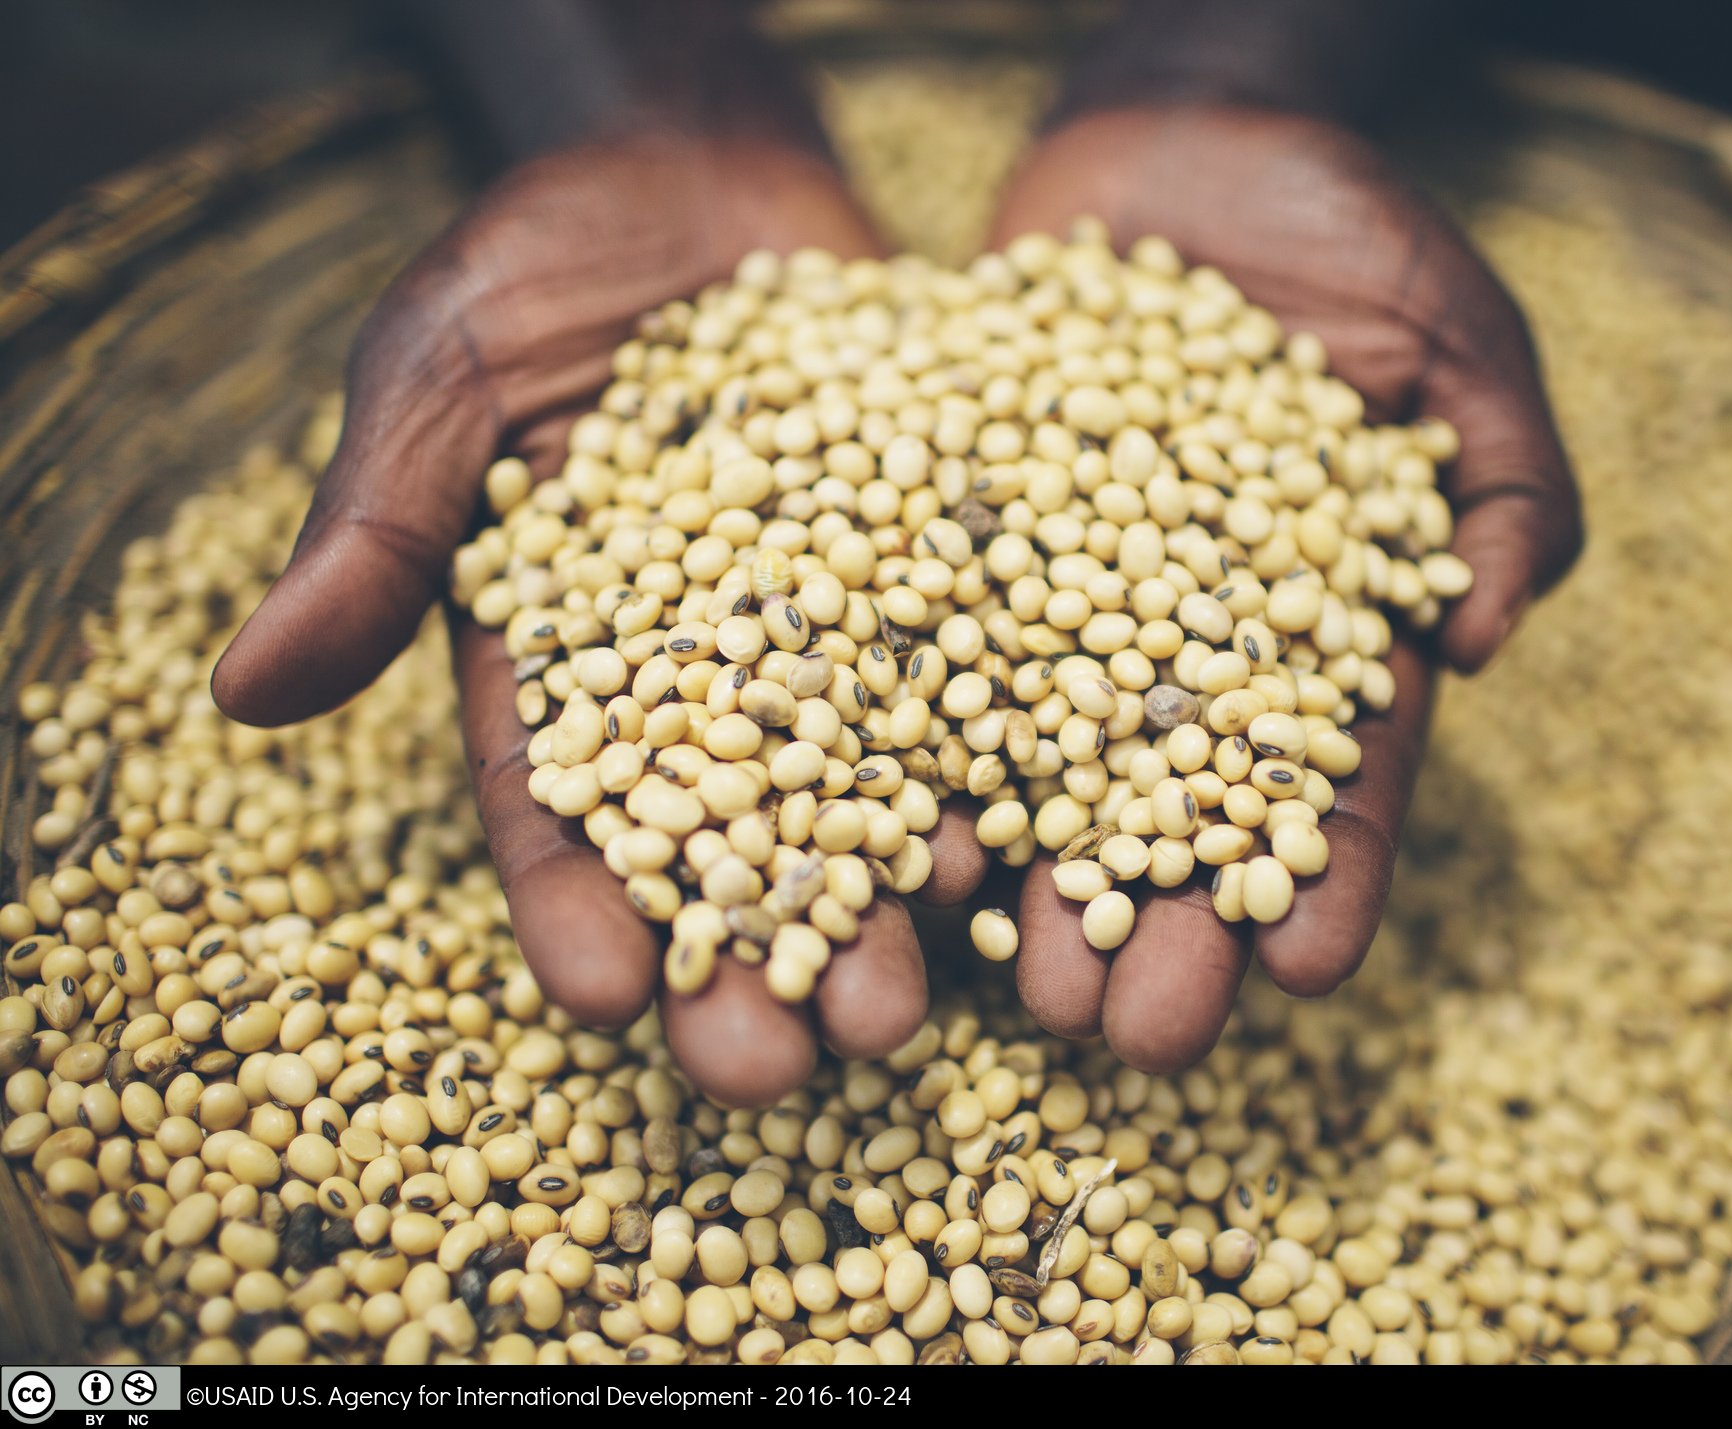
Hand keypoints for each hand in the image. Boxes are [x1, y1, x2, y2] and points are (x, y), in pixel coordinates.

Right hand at [211, 131, 967, 1105]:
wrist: (698, 170)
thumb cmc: (535, 264)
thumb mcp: (435, 378)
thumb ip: (377, 530)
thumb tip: (240, 689)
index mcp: (565, 657)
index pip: (559, 805)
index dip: (576, 906)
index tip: (603, 998)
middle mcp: (704, 675)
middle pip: (724, 842)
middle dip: (744, 960)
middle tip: (775, 1073)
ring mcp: (829, 635)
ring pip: (857, 799)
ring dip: (875, 913)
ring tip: (904, 1011)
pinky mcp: (936, 580)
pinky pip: (967, 686)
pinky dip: (985, 769)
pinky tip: (1007, 860)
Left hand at [988, 104, 1582, 1070]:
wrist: (1185, 139)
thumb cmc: (1348, 234)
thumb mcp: (1460, 340)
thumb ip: (1500, 483)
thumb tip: (1483, 639)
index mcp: (1317, 625)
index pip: (1332, 772)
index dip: (1322, 871)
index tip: (1308, 971)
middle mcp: (1184, 645)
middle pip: (1176, 810)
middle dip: (1164, 926)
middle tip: (1140, 1035)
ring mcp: (1064, 605)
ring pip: (1043, 767)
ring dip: (1034, 882)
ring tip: (1017, 987)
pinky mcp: (960, 550)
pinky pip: (931, 656)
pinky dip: (915, 744)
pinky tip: (895, 841)